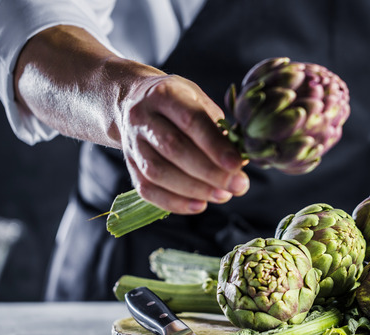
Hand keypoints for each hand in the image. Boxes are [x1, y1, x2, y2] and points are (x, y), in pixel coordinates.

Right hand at [120, 74, 249, 213]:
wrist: (132, 102)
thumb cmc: (178, 103)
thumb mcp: (199, 100)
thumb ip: (217, 128)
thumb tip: (240, 161)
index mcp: (165, 94)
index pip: (191, 121)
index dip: (215, 146)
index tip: (237, 165)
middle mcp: (142, 117)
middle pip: (174, 148)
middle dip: (209, 171)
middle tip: (237, 186)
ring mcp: (132, 143)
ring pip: (157, 171)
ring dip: (193, 189)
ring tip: (222, 196)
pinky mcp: (129, 165)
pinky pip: (147, 189)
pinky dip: (174, 202)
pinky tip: (198, 205)